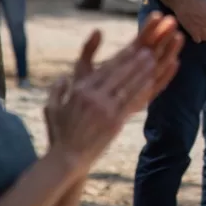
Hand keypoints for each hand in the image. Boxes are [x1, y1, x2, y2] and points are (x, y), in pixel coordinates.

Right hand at [45, 33, 162, 171]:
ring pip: (127, 86)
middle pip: (119, 74)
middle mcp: (93, 97)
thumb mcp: (52, 109)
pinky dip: (141, 91)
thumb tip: (63, 77)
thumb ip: (57, 90)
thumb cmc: (59, 134)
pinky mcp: (114, 122)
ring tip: (153, 61)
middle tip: (148, 50)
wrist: (67, 158)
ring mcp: (105, 109)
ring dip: (142, 72)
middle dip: (135, 61)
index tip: (133, 47)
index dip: (121, 57)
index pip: (105, 69)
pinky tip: (150, 83)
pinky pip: (131, 103)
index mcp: (80, 90)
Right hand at [174, 0, 205, 42]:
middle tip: (201, 30)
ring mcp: (202, 30)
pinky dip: (195, 39)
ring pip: (205, 38)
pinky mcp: (194, 33)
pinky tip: (193, 35)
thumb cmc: (194, 2)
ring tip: (197, 33)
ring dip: (201, 36)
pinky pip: (198, 40)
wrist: (183, 4)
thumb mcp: (205, 3)